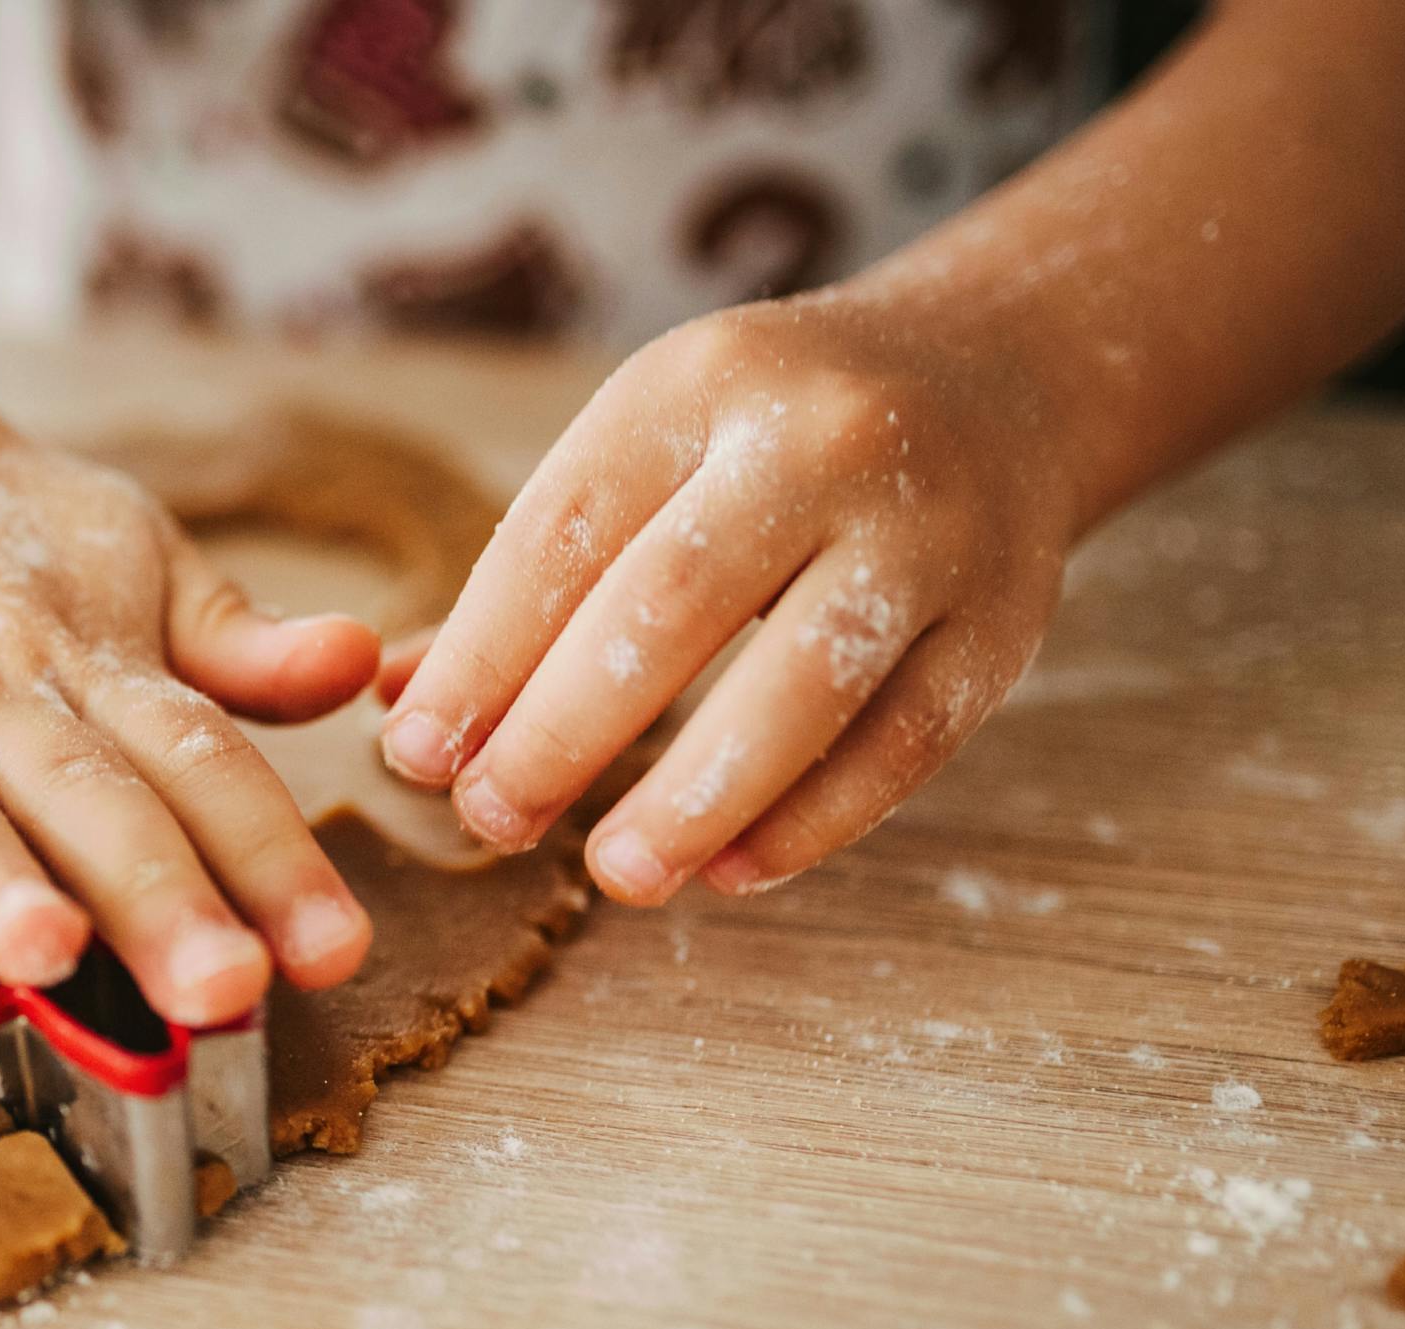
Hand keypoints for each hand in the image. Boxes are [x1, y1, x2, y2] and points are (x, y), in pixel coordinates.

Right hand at [0, 405, 380, 1025]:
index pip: (199, 765)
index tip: (332, 951)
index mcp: (96, 670)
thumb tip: (358, 661)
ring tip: (45, 947)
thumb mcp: (140, 570)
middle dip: (156, 894)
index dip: (268, 857)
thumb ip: (237, 646)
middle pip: (83, 799)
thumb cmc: (9, 544)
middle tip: (227, 986)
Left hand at [378, 291, 1082, 901]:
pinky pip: (904, 742)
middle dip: (564, 731)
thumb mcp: (645, 450)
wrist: (996, 377)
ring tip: (615, 875)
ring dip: (697, 797)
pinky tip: (731, 872)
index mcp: (697, 385)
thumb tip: (400, 709)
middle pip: (672, 605)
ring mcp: (928, 530)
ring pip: (804, 683)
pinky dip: (814, 821)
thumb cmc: (765, 437)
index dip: (481, 654)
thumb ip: (527, 578)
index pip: (564, 531)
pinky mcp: (1003, 622)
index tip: (417, 752)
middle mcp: (820, 442)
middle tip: (491, 820)